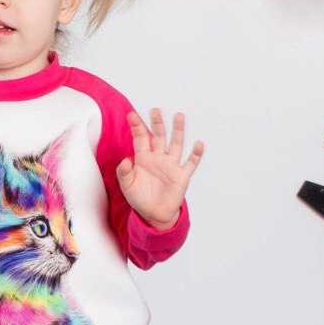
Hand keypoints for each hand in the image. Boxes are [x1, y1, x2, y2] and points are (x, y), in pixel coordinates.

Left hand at [117, 108, 203, 229]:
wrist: (155, 214)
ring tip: (179, 116)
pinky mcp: (181, 176)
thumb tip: (125, 159)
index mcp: (144, 159)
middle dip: (157, 123)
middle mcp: (158, 159)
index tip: (131, 115)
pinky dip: (195, 155)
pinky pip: (190, 163)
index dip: (136, 127)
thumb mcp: (128, 186)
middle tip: (155, 110)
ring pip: (175, 144)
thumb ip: (125, 172)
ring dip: (177, 131)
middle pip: (158, 137)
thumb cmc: (140, 199)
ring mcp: (171, 166)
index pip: (140, 139)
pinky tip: (198, 144)